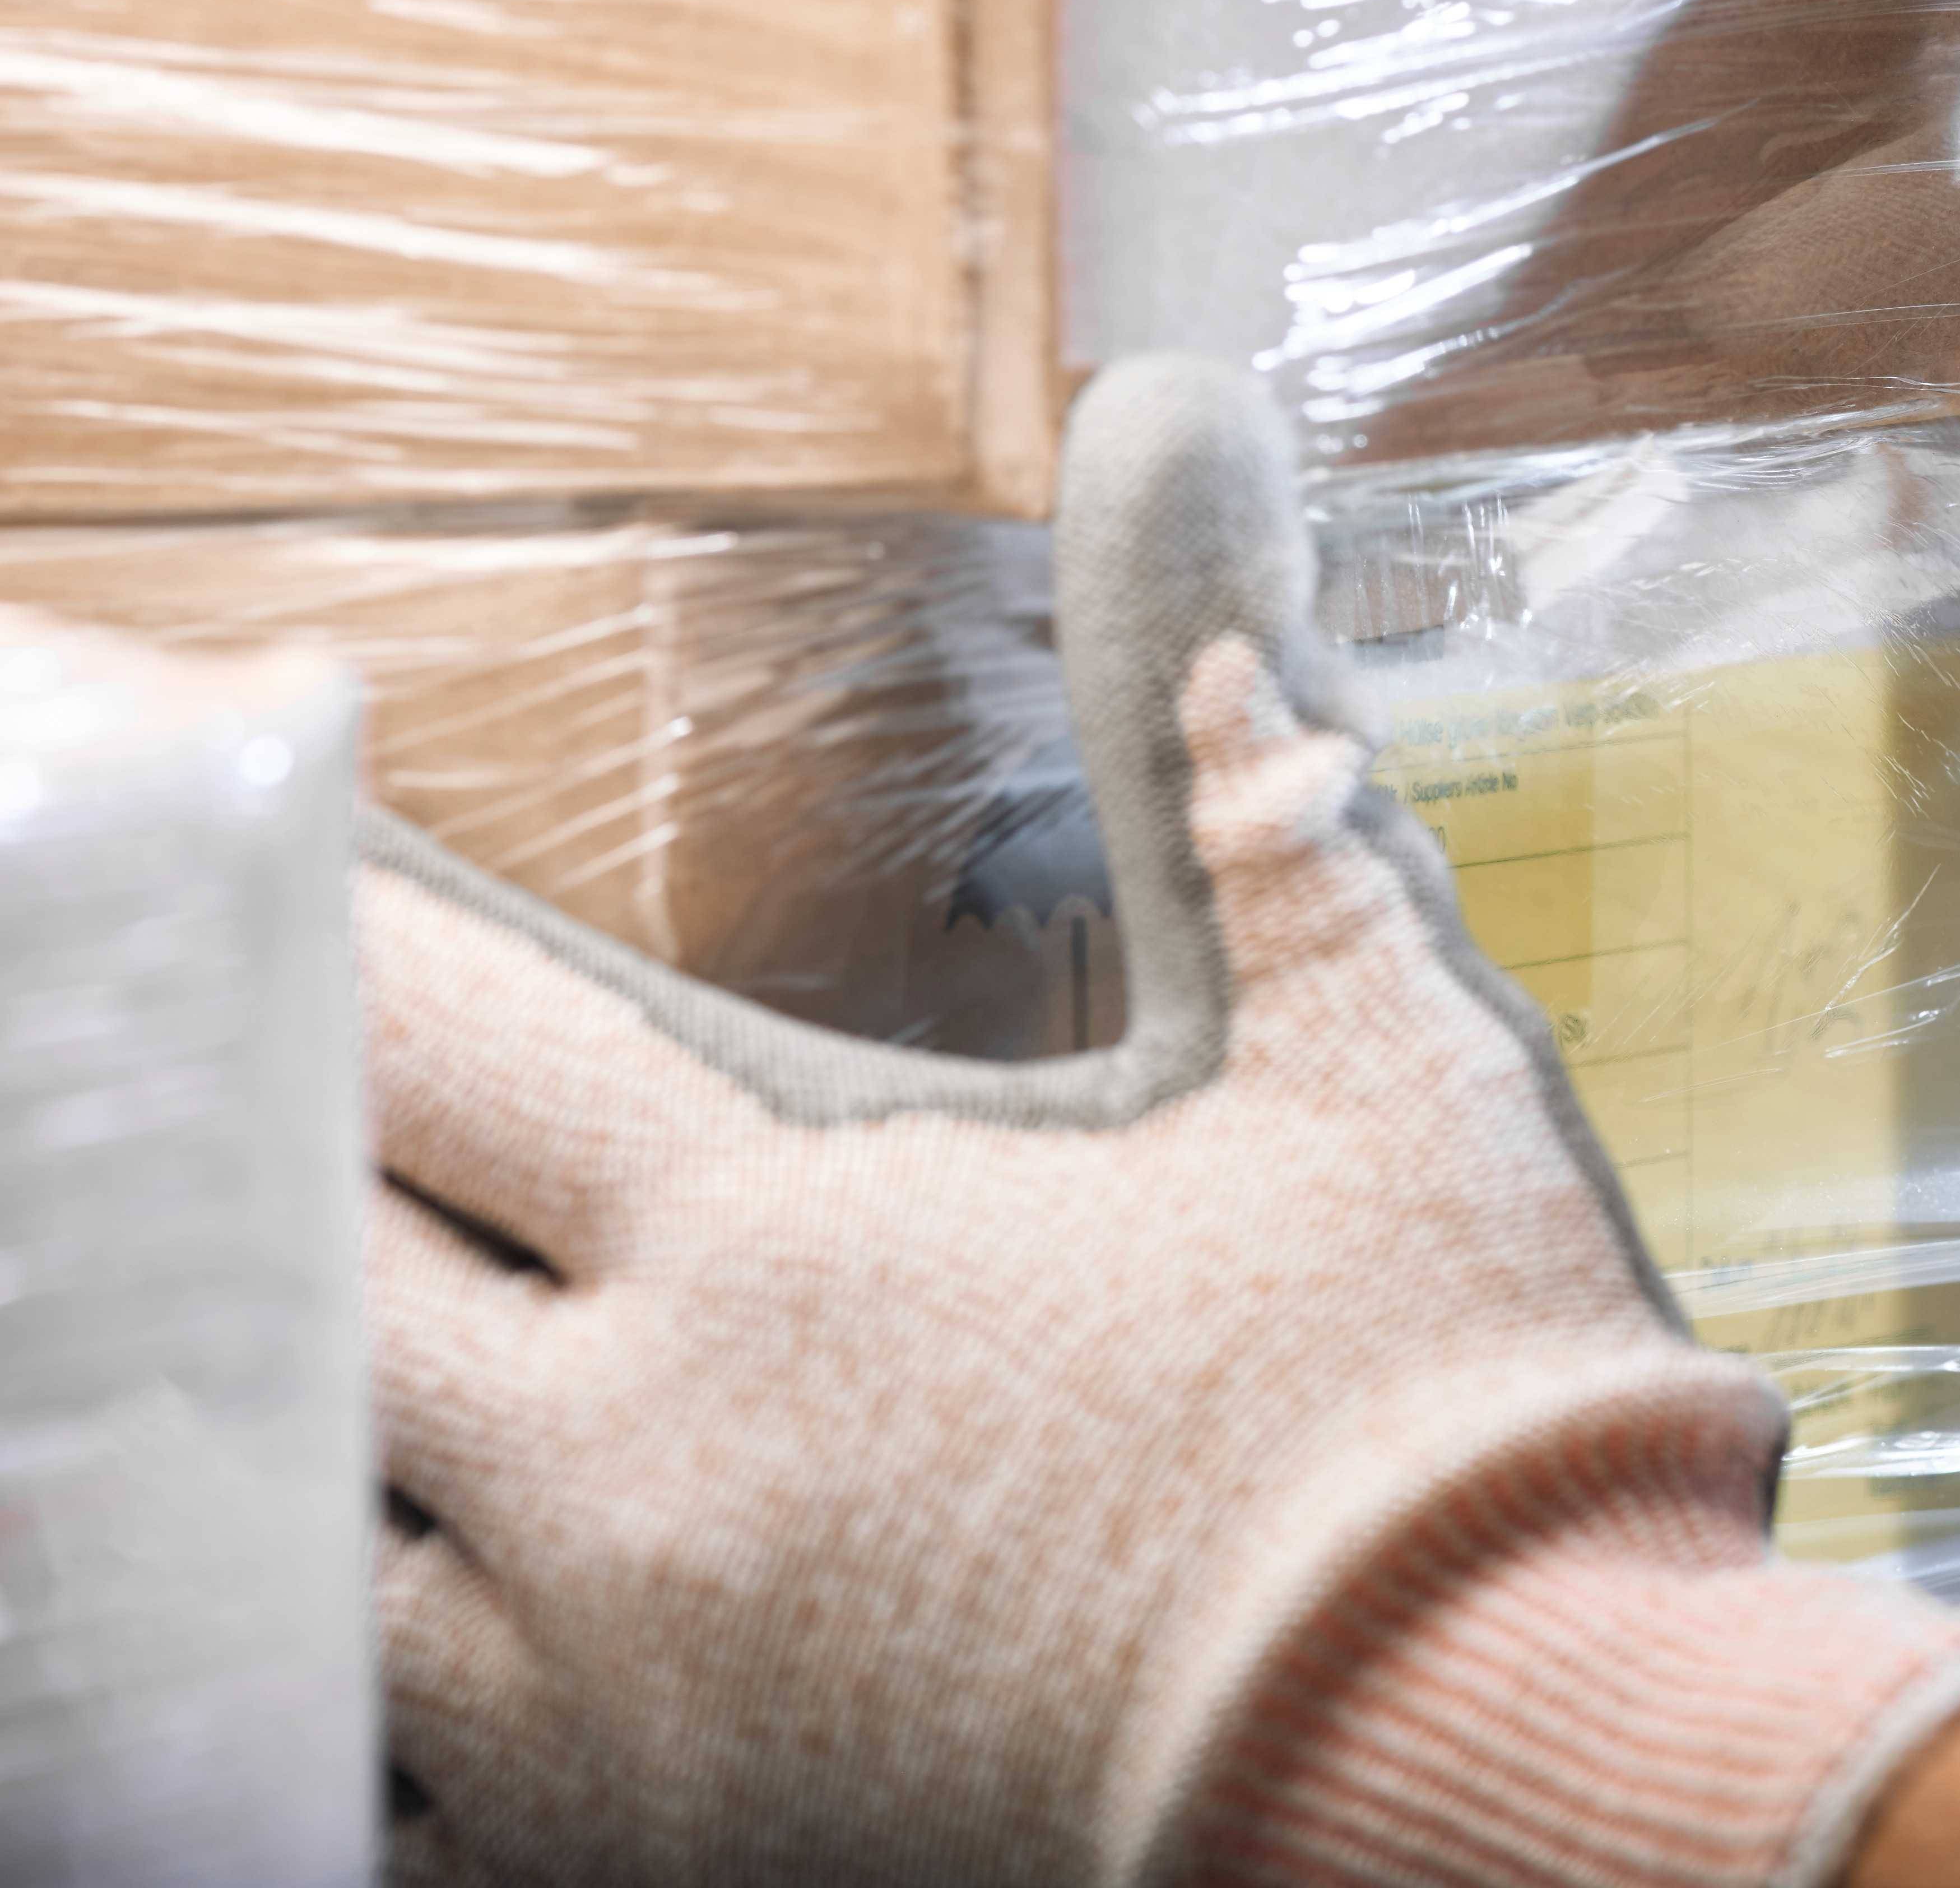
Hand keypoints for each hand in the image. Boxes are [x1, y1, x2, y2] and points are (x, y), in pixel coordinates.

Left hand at [364, 356, 1959, 1884]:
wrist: (1509, 1773)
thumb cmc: (1453, 1413)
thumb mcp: (1380, 1053)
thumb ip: (1247, 766)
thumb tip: (1192, 446)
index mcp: (796, 1250)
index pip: (440, 1044)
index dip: (315, 932)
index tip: (240, 854)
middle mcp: (648, 1472)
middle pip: (302, 1280)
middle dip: (244, 1162)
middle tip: (218, 1078)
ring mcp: (617, 1703)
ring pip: (298, 1539)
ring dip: (274, 1421)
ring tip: (266, 1332)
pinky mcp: (655, 1862)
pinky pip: (364, 1781)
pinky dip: (325, 1676)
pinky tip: (342, 1605)